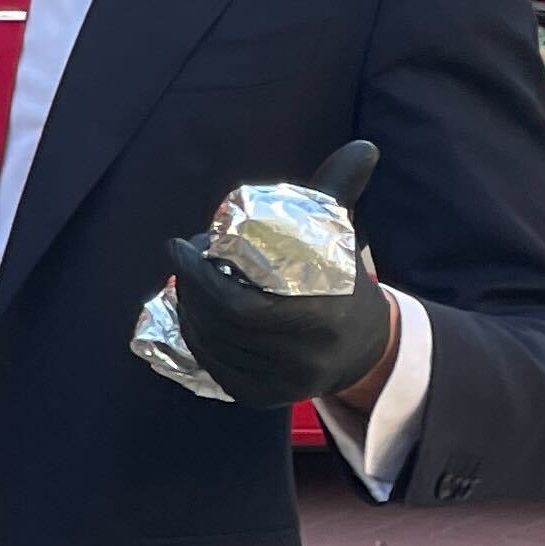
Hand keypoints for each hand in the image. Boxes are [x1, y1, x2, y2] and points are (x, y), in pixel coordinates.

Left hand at [164, 139, 391, 405]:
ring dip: (186, 309)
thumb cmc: (340, 277)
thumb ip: (341, 190)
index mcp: (323, 319)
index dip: (200, 277)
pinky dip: (193, 337)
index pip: (241, 306)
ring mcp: (282, 386)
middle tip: (182, 259)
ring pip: (211, 346)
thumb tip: (363, 147)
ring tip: (183, 278)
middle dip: (190, 287)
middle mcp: (304, 361)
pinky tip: (188, 311)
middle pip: (220, 325)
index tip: (181, 245)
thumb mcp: (340, 233)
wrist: (363, 346)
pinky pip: (213, 367)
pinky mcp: (261, 398)